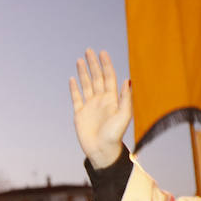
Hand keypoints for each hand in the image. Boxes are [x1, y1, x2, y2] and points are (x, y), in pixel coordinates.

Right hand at [69, 48, 131, 169]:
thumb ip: (126, 98)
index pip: (108, 77)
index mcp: (112, 99)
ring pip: (86, 85)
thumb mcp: (124, 115)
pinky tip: (72, 79)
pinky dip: (74, 88)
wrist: (102, 150)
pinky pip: (76, 98)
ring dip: (84, 72)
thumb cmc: (115, 135)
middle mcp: (100, 100)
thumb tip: (127, 79)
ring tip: (80, 60)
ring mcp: (89, 106)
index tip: (102, 52)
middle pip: (96, 77)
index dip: (106, 64)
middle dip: (93, 64)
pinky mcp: (80, 114)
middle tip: (89, 50)